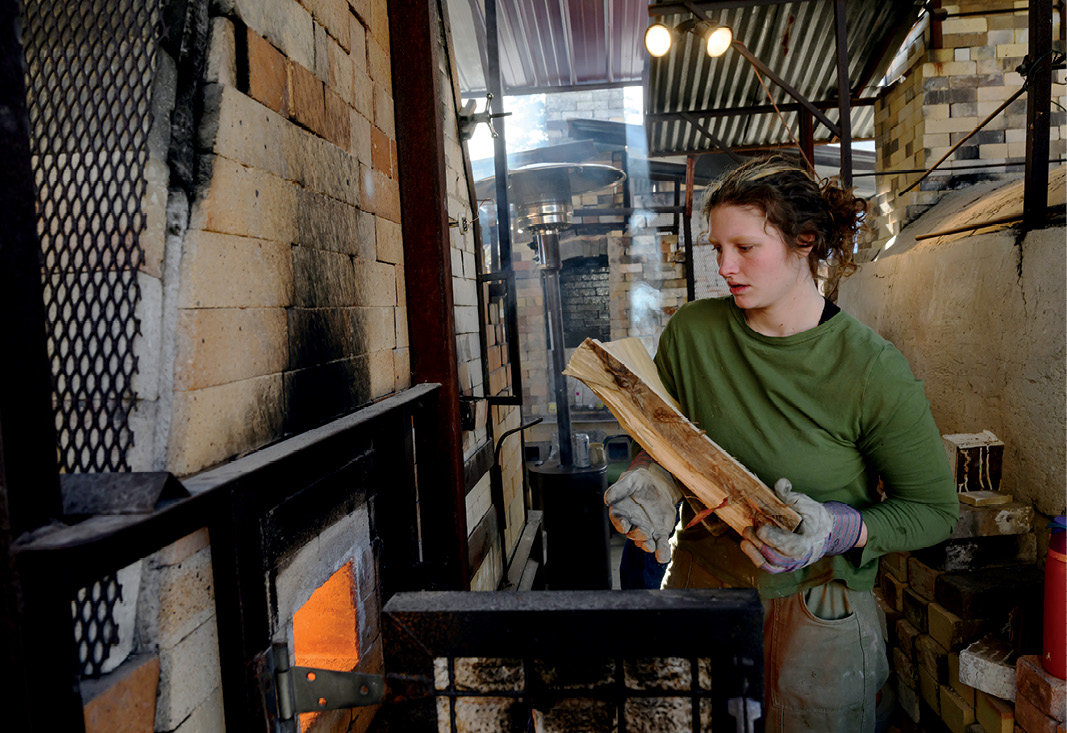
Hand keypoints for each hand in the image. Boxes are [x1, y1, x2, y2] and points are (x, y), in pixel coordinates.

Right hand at [604, 454, 681, 563]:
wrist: (659, 485)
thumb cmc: (640, 482)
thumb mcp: (630, 480)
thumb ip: (619, 489)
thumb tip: (607, 499)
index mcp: (622, 512)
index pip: (618, 520)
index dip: (620, 524)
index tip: (624, 526)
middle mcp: (632, 524)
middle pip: (632, 533)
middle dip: (637, 535)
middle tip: (644, 533)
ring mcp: (646, 530)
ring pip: (645, 541)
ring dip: (647, 546)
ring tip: (651, 547)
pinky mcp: (659, 533)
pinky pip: (660, 544)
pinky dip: (662, 552)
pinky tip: (663, 557)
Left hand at [740, 478, 863, 573]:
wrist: (822, 532)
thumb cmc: (813, 517)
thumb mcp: (806, 503)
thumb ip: (790, 495)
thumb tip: (781, 483)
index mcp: (807, 540)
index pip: (789, 544)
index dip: (773, 537)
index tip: (761, 528)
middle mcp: (799, 556)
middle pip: (775, 555)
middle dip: (758, 542)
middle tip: (748, 528)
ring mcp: (790, 563)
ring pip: (769, 563)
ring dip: (753, 550)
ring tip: (745, 535)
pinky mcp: (782, 566)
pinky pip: (767, 566)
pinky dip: (755, 557)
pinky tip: (747, 545)